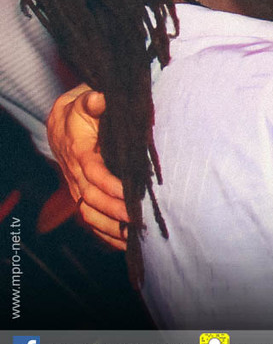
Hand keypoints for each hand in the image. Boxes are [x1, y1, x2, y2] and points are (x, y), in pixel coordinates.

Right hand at [46, 84, 127, 249]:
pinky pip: (90, 220)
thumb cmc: (81, 109)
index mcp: (78, 152)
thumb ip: (93, 100)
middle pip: (92, 200)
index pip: (94, 173)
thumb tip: (101, 98)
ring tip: (136, 238)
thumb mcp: (85, 98)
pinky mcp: (82, 195)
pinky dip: (106, 234)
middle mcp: (75, 174)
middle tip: (140, 220)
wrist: (62, 121)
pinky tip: (126, 244)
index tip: (132, 194)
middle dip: (115, 212)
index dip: (112, 185)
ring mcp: (77, 187)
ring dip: (110, 228)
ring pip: (89, 215)